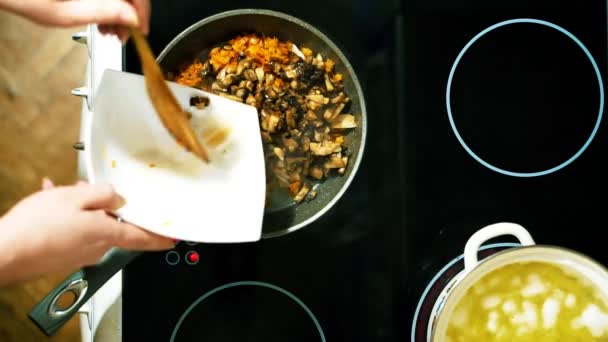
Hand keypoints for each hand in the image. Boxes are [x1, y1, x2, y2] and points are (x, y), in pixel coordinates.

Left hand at [0, 0, 149, 40]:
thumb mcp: (66, 14)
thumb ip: (104, 14)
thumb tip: (132, 19)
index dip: (142, 13)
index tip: (141, 29)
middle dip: (130, 14)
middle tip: (124, 34)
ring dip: (120, 10)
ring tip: (110, 29)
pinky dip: (109, 3)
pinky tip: (102, 17)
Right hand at [0, 178, 172, 285]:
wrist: (3, 252)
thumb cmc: (37, 226)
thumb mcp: (75, 197)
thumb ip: (103, 194)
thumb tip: (116, 197)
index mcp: (105, 234)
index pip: (142, 237)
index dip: (158, 237)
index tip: (171, 238)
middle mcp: (96, 248)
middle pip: (111, 224)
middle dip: (103, 206)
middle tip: (87, 191)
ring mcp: (78, 254)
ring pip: (89, 225)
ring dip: (80, 208)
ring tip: (60, 193)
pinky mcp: (61, 256)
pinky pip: (71, 232)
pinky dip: (64, 217)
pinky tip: (49, 202)